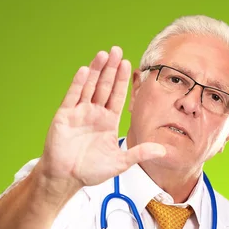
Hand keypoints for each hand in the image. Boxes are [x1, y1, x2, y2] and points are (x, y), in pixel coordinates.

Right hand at [37, 46, 165, 197]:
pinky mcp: (64, 116)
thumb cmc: (91, 171)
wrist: (67, 178)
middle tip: (117, 50)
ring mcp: (79, 113)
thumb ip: (140, 153)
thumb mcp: (121, 162)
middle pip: (104, 87)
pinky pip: (72, 96)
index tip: (129, 64)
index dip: (122, 81)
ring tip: (104, 54)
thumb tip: (163, 151)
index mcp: (108, 122)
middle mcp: (94, 114)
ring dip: (96, 71)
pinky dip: (79, 84)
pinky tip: (86, 70)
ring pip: (89, 87)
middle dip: (111, 69)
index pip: (117, 97)